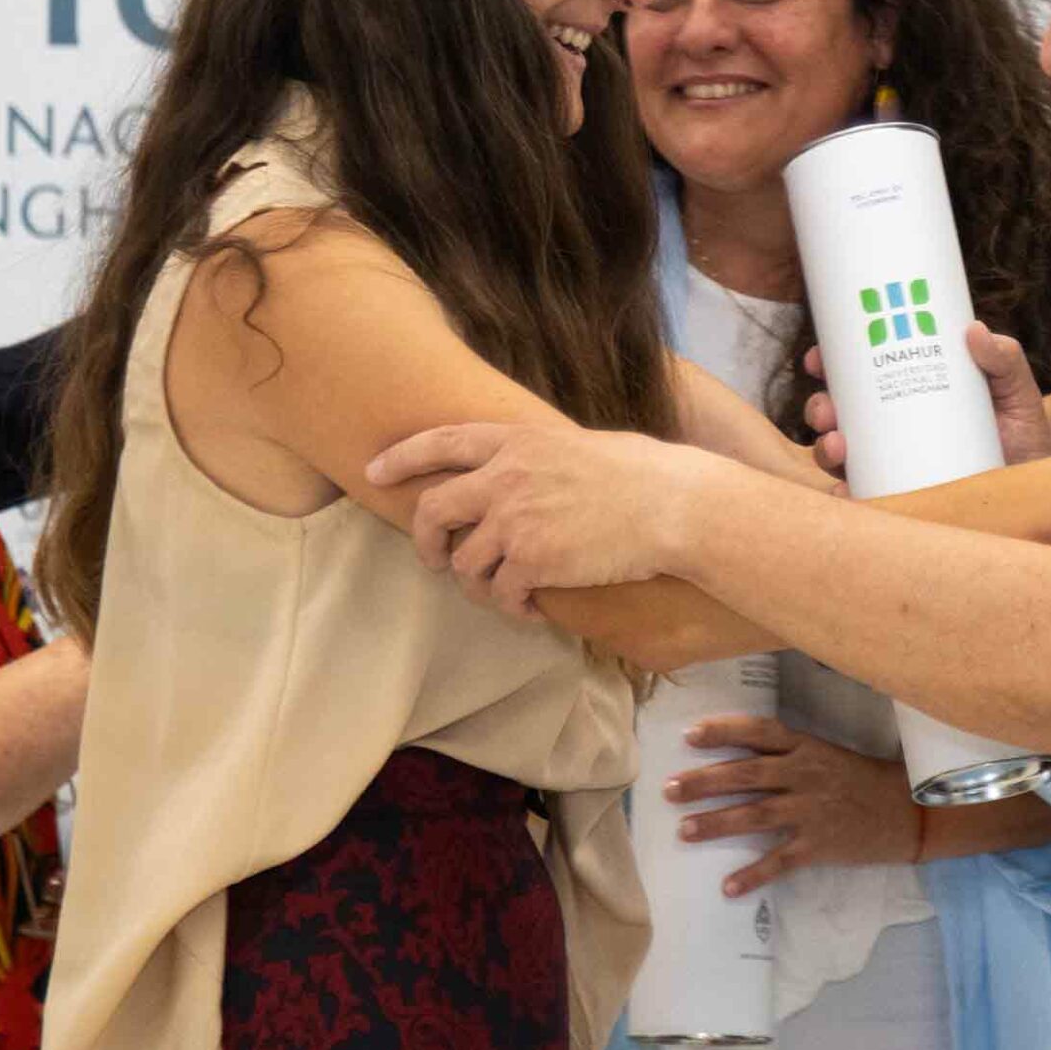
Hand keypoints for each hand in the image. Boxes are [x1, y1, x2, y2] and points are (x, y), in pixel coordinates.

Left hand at [364, 422, 721, 613]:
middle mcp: (504, 477)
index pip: (441, 442)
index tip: (376, 472)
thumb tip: (529, 473)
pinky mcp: (530, 562)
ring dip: (480, 584)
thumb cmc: (646, 475)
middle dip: (427, 541)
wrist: (673, 506)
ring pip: (465, 563)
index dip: (402, 457)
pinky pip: (501, 593)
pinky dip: (513, 607)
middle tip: (434, 560)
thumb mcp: (581, 445)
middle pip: (435, 509)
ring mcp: (513, 520)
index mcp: (518, 440)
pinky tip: (533, 609)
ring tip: (507, 592)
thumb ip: (541, 457)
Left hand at [662, 713, 920, 894]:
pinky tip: (728, 887)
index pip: (758, 732)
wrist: (912, 812)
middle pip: (746, 774)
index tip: (689, 735)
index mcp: (807, 748)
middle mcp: (805, 775)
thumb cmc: (866, 781)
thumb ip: (790, 755)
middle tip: (668, 788)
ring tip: (683, 831)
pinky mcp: (820, 846)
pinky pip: (779, 862)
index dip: (723, 731)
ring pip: (754, 815)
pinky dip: (753, 875)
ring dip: (715, 824)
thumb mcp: (829, 756)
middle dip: (704, 781)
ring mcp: (812, 811)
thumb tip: (742, 757)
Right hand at [802, 320, 1050, 477]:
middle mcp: (891, 430)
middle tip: (827, 409)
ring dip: (825, 448)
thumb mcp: (1015, 388)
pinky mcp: (901, 500)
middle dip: (819, 408)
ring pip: (840, 455)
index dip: (829, 364)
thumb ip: (1003, 357)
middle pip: (838, 415)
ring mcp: (892, 467)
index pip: (858, 375)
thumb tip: (973, 329)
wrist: (1039, 489)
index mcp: (907, 393)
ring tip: (838, 444)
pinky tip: (845, 490)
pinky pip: (862, 499)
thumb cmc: (1023, 432)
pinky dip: (845, 495)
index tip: (819, 358)